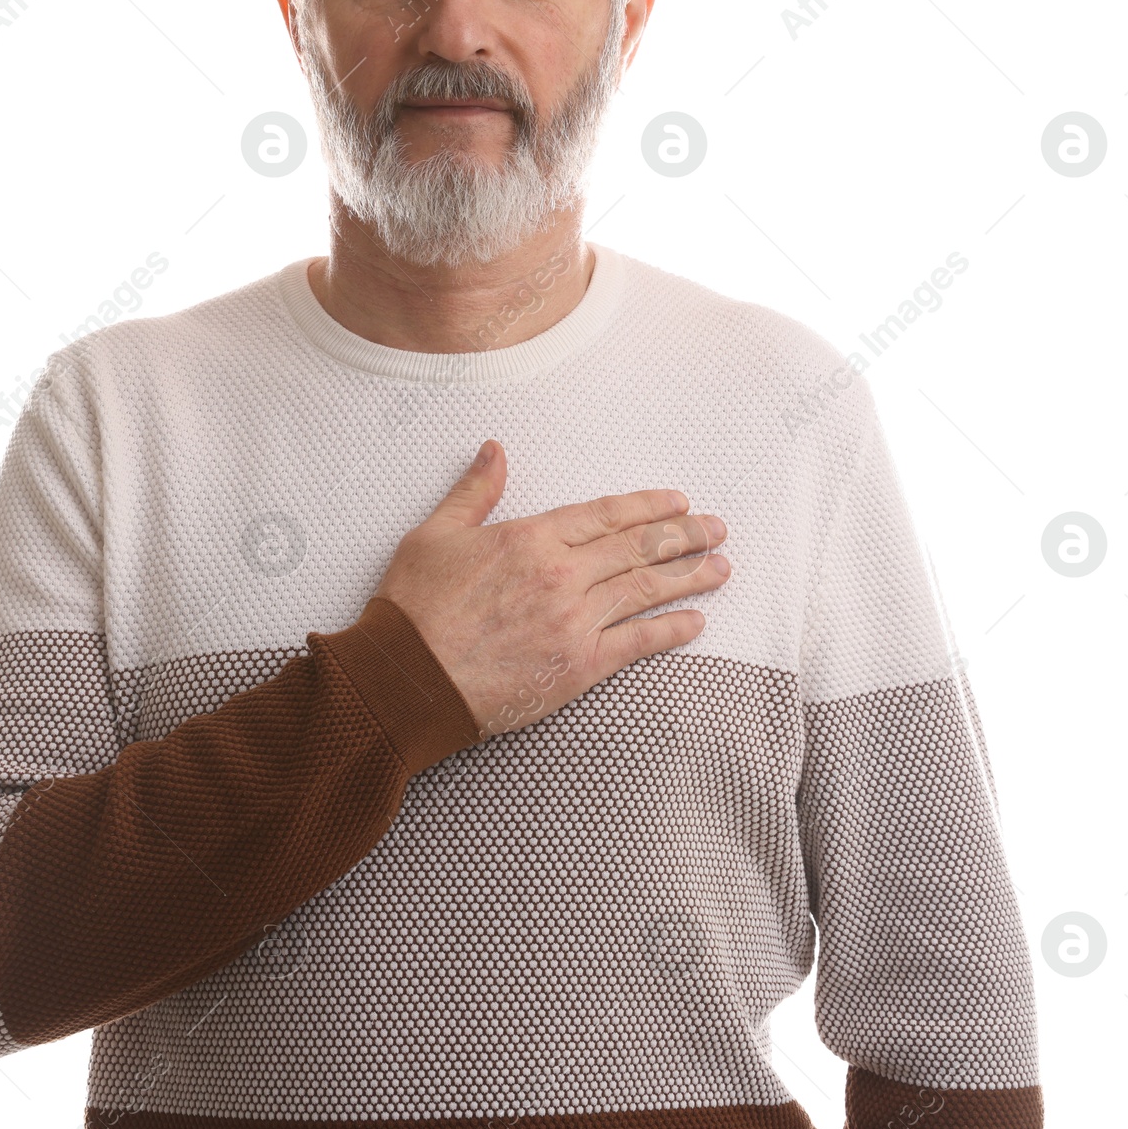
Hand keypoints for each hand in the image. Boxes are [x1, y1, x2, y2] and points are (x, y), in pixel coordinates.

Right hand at [376, 440, 727, 738]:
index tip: (677, 501)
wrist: (406, 678)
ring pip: (645, 590)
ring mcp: (574, 621)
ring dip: (689, 576)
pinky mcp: (577, 665)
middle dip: (683, 535)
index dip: (646, 506)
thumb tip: (495, 450)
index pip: (604, 514)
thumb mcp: (434, 533)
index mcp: (531, 538)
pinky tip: (695, 622)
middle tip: (717, 528)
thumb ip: (474, 491)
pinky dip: (670, 630)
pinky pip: (636, 643)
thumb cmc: (414, 607)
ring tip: (721, 567)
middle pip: (637, 548)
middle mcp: (562, 575)